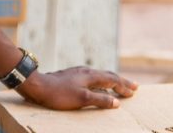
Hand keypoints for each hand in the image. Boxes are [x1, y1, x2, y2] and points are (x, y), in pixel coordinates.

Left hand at [14, 67, 136, 109]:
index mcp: (91, 75)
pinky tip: (96, 85)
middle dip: (121, 81)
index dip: (124, 86)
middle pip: (108, 75)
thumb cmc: (59, 94)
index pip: (113, 80)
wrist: (38, 86)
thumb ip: (100, 100)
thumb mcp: (82, 99)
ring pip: (99, 75)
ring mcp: (78, 72)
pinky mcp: (71, 76)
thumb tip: (116, 102)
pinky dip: (100, 82)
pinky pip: (91, 78)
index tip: (134, 91)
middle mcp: (86, 71)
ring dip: (111, 80)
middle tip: (134, 86)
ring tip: (118, 85)